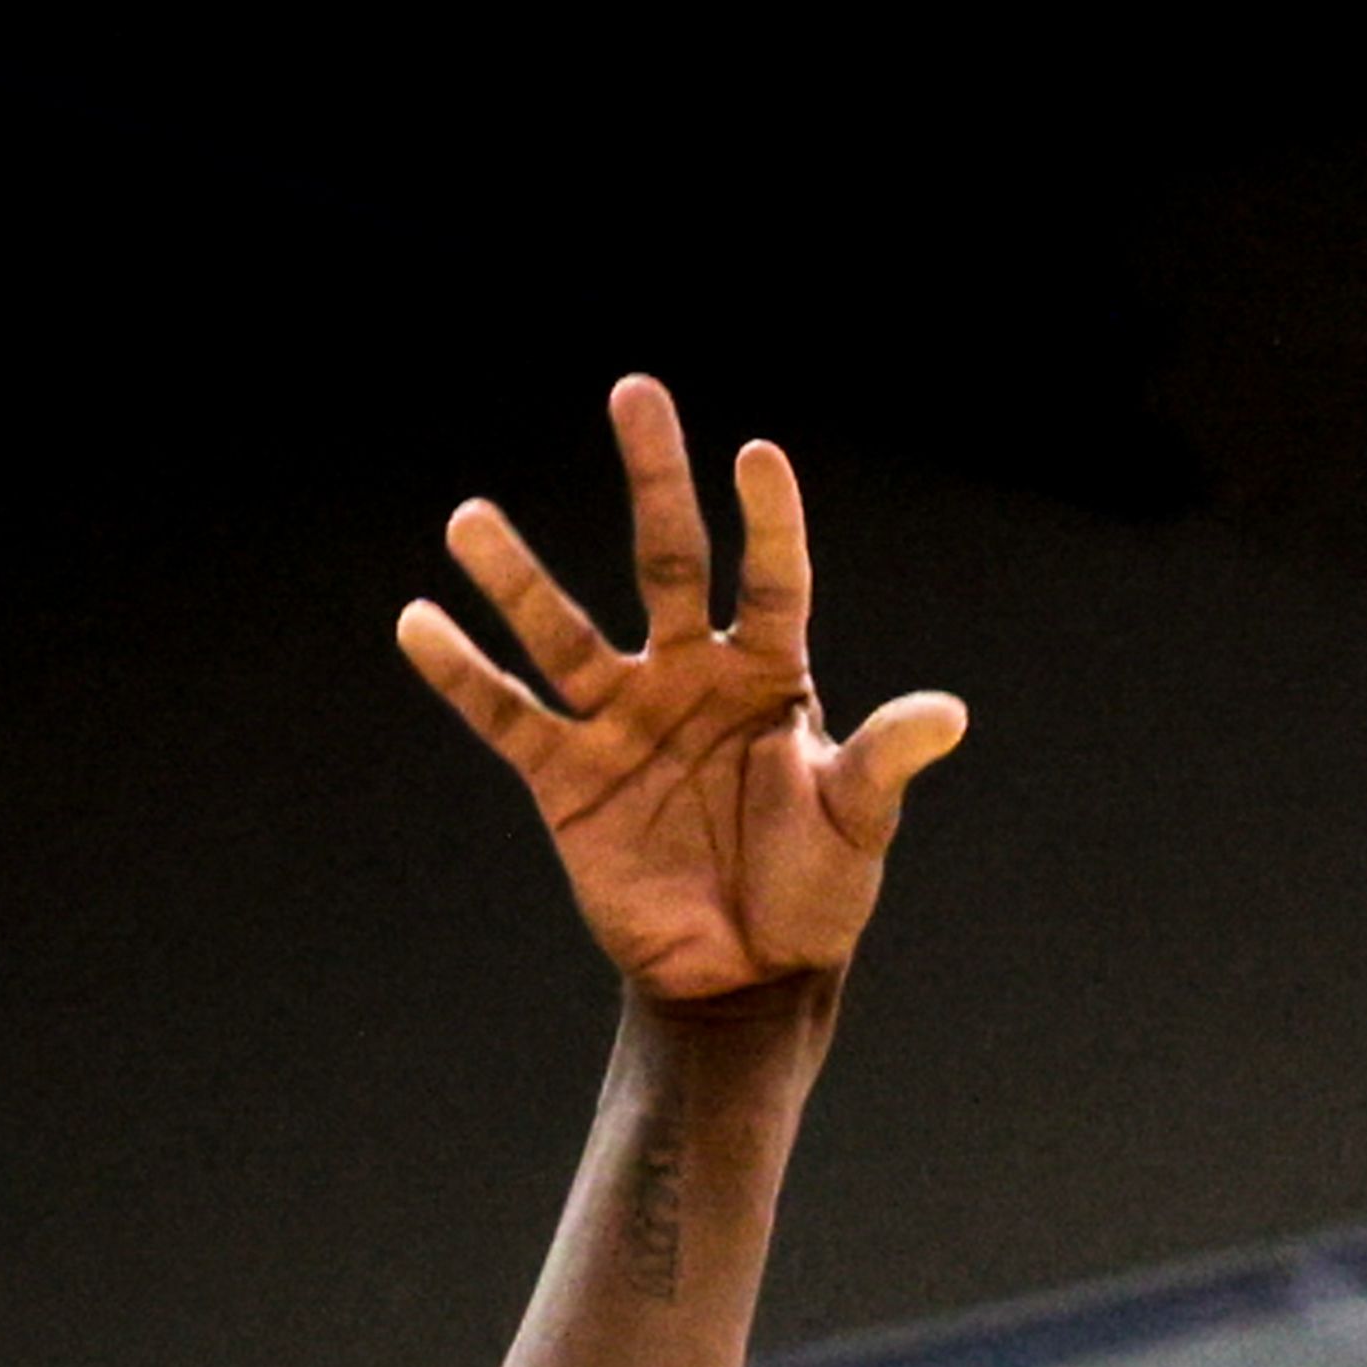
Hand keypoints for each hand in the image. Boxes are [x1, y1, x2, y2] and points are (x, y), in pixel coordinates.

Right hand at [396, 376, 964, 1003]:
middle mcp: (690, 676)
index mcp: (769, 674)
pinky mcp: (568, 775)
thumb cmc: (815, 892)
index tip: (755, 454)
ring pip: (564, 629)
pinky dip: (461, 673)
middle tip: (635, 391)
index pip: (772, 578)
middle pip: (666, 558)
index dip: (768, 520)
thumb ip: (883, 761)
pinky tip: (417, 620)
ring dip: (516, 577)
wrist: (746, 974)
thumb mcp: (858, 824)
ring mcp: (624, 719)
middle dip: (653, 478)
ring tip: (469, 517)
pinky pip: (506, 715)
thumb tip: (948, 713)